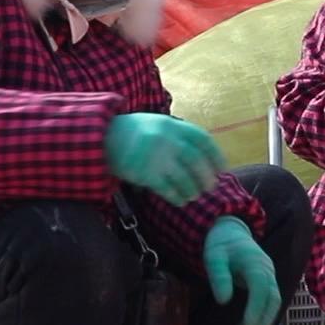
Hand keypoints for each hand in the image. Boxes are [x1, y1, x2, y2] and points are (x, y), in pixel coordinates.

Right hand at [104, 113, 228, 206]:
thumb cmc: (133, 132)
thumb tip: (202, 155)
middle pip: (196, 161)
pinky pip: (167, 189)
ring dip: (192, 190)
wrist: (101, 138)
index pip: (203, 140)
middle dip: (206, 177)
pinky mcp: (145, 173)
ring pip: (184, 178)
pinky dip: (177, 197)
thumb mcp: (158, 124)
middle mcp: (167, 139)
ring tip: (194, 195)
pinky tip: (180, 200)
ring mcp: (156, 157)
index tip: (222, 168)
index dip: (216, 155)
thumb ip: (178, 135)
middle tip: (210, 187)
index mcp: (172, 125)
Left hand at [202, 216, 280, 324]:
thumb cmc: (220, 244)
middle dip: (261, 323)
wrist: (231, 231)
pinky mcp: (267, 283)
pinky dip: (262, 318)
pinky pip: (271, 303)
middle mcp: (268, 271)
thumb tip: (224, 301)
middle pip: (273, 300)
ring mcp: (270, 277)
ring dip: (262, 324)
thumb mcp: (213, 257)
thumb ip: (219, 276)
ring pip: (274, 304)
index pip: (261, 288)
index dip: (256, 308)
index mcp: (256, 263)